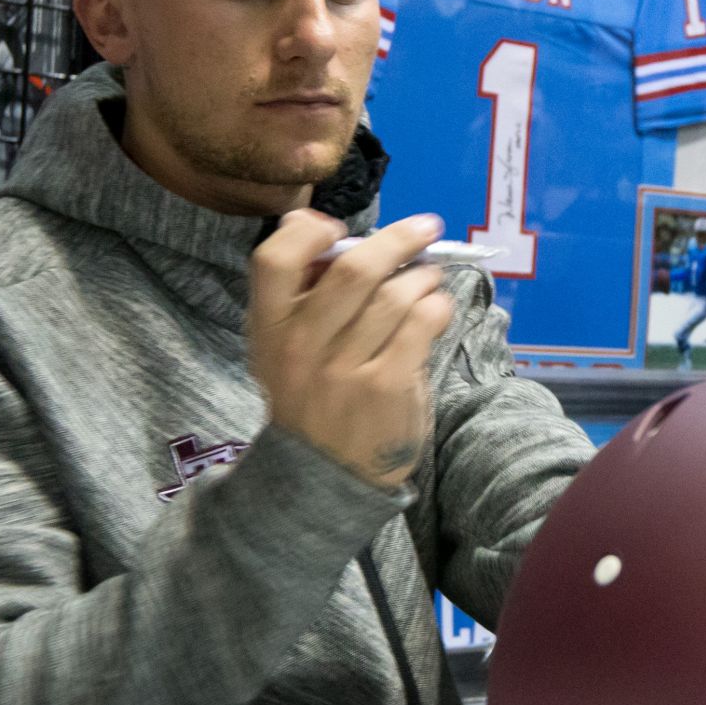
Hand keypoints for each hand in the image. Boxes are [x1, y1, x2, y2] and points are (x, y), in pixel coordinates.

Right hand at [247, 211, 453, 489]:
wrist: (322, 476)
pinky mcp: (385, 386)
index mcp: (268, 329)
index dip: (307, 231)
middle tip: (425, 229)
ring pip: (395, 295)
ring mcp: (343, 368)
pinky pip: (420, 324)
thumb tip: (352, 238)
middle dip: (398, 239)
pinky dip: (437, 306)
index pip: (273, 260)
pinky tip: (437, 309)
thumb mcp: (284, 350)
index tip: (338, 229)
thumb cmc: (310, 397)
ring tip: (430, 279)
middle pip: (353, 269)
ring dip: (424, 277)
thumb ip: (305, 299)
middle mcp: (301, 345)